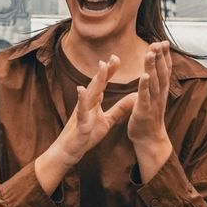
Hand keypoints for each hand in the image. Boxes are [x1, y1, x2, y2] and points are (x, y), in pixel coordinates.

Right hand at [35, 55, 137, 193]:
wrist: (71, 150)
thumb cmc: (87, 134)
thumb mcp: (108, 120)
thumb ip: (120, 109)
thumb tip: (135, 97)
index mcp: (94, 102)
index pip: (103, 83)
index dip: (109, 71)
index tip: (117, 58)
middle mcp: (87, 103)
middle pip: (97, 83)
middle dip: (105, 70)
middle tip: (113, 57)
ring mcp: (82, 111)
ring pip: (90, 93)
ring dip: (96, 80)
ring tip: (102, 67)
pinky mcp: (80, 123)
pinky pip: (81, 110)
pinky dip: (82, 100)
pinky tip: (82, 89)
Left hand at [128, 42, 173, 176]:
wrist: (148, 140)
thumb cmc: (149, 117)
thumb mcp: (153, 97)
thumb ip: (154, 83)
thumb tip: (153, 70)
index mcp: (161, 90)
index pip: (164, 70)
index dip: (164, 56)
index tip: (163, 42)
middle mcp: (160, 95)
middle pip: (161, 72)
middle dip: (160, 57)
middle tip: (159, 42)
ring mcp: (153, 103)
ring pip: (154, 82)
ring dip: (152, 67)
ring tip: (151, 53)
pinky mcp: (144, 111)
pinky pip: (145, 97)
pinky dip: (145, 86)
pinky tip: (144, 76)